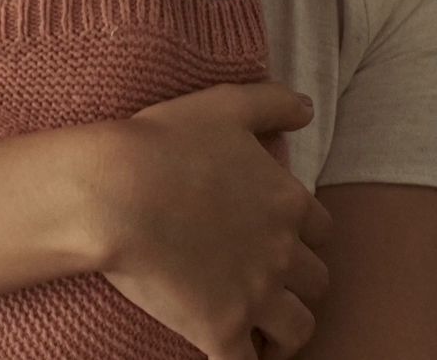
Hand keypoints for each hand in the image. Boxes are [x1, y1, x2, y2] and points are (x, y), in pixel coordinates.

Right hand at [88, 82, 332, 359]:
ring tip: (261, 330)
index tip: (278, 238)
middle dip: (298, 284)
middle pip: (316, 282)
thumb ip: (272, 102)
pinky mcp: (221, 330)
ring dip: (284, 330)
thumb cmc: (161, 143)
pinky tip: (229, 349)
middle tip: (269, 283)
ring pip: (298, 329)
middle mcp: (281, 252)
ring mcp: (254, 295)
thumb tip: (307, 108)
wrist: (114, 192)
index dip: (302, 235)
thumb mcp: (222, 105)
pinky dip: (247, 359)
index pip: (322, 231)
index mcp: (286, 202)